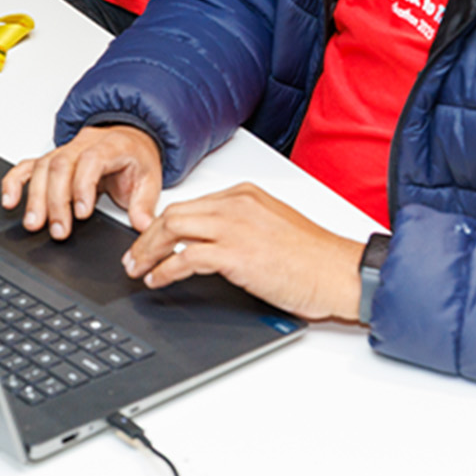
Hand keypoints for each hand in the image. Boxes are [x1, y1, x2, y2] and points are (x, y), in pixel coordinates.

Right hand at [1, 126, 162, 237]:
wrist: (128, 139)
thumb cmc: (135, 158)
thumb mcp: (150, 179)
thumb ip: (145, 204)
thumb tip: (144, 226)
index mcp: (110, 146)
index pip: (90, 160)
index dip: (83, 185)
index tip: (82, 213)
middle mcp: (83, 145)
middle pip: (60, 166)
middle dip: (56, 201)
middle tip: (58, 230)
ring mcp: (65, 151)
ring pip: (42, 168)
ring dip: (35, 198)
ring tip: (34, 224)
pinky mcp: (52, 159)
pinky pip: (28, 166)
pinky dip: (14, 182)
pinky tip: (9, 200)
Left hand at [119, 183, 366, 322]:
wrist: (341, 273)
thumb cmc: (315, 259)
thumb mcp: (273, 228)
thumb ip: (243, 227)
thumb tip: (211, 246)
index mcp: (246, 195)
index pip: (192, 205)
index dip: (163, 224)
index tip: (150, 241)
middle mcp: (238, 205)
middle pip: (174, 213)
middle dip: (146, 237)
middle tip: (133, 258)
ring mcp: (236, 227)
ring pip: (173, 228)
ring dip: (148, 251)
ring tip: (138, 270)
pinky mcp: (236, 253)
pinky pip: (186, 257)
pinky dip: (165, 269)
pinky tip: (158, 280)